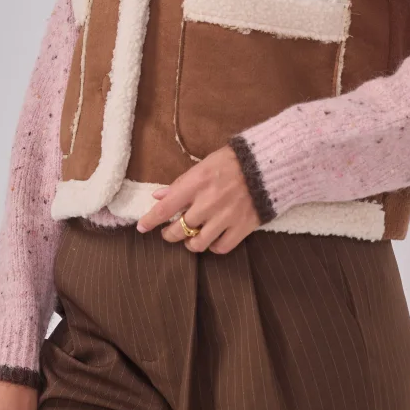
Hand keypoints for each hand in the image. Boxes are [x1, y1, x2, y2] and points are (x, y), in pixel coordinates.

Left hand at [136, 142, 260, 253]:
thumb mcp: (203, 165)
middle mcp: (208, 202)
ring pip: (197, 244)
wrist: (267, 165)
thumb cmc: (232, 162)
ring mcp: (226, 217)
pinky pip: (220, 248)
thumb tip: (158, 197)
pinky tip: (212, 239)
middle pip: (178, 230)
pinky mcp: (242, 227)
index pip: (165, 208)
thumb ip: (180, 183)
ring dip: (189, 243)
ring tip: (190, 238)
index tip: (142, 227)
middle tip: (169, 232)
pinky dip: (213, 247)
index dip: (150, 221)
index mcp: (196, 183)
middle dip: (169, 234)